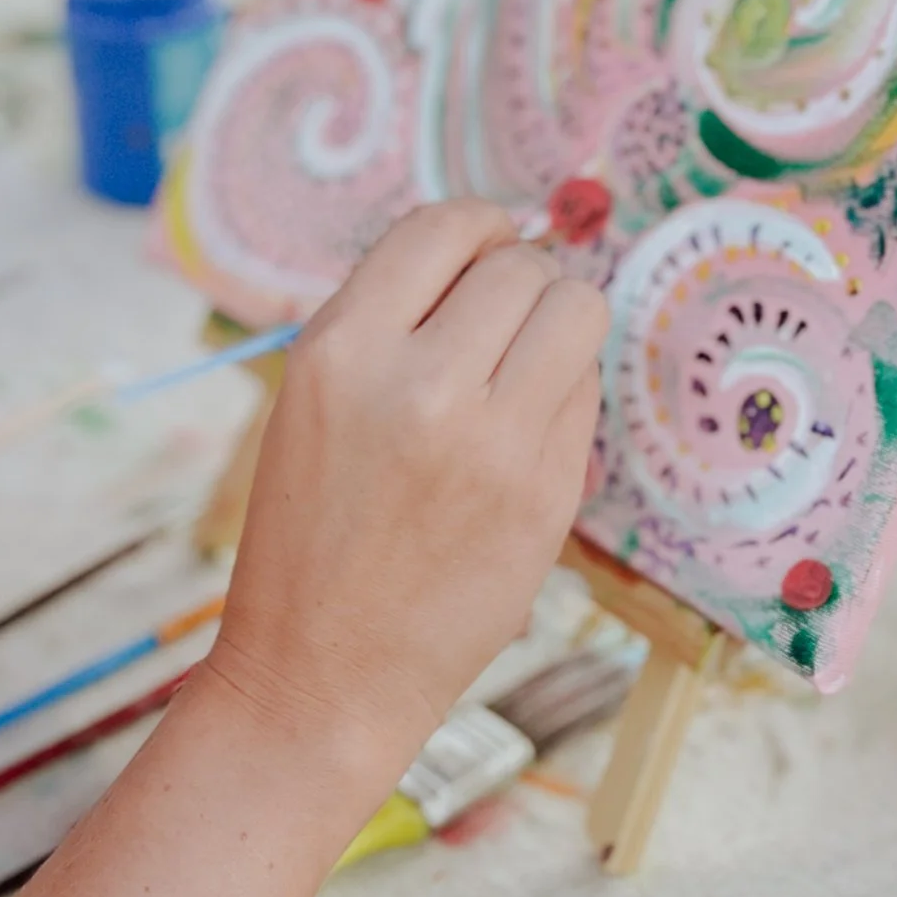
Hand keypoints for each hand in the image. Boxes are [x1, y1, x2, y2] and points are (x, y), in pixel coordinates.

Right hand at [206, 200, 608, 784]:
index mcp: (344, 350)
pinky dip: (563, 394)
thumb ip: (391, 321)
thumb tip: (492, 249)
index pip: (445, 226)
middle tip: (496, 324)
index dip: (477, 226)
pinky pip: (585, 393)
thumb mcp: (313, 398)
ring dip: (557, 324)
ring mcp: (495, 443)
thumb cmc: (311, 529)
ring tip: (521, 365)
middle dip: (519, 281)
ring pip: (577, 314)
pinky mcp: (548, 495)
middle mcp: (422, 384)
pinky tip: (520, 431)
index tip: (484, 248)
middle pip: (524, 267)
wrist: (322, 670)